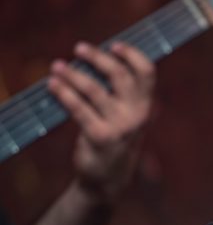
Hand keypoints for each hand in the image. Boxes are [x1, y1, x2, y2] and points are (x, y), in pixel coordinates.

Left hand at [48, 41, 154, 204]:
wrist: (109, 179)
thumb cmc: (114, 141)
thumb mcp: (127, 118)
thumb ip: (122, 94)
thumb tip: (97, 59)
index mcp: (146, 107)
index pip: (147, 73)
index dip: (132, 55)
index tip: (114, 45)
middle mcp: (137, 116)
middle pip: (119, 75)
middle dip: (97, 58)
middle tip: (79, 49)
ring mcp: (120, 127)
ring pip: (94, 90)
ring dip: (72, 74)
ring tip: (57, 66)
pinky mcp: (100, 137)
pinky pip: (78, 109)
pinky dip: (63, 94)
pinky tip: (52, 85)